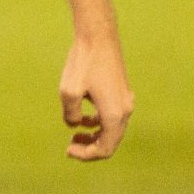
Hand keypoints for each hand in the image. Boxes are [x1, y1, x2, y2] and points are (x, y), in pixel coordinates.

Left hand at [59, 31, 132, 160]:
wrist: (98, 38)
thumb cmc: (82, 63)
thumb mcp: (68, 92)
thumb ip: (70, 115)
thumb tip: (75, 125)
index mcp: (114, 114)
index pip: (105, 148)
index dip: (86, 155)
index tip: (67, 150)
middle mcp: (125, 110)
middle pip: (111, 142)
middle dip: (90, 148)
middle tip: (69, 146)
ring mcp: (125, 101)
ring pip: (113, 130)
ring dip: (95, 137)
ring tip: (75, 135)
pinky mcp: (121, 93)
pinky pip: (112, 118)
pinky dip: (99, 124)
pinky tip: (83, 119)